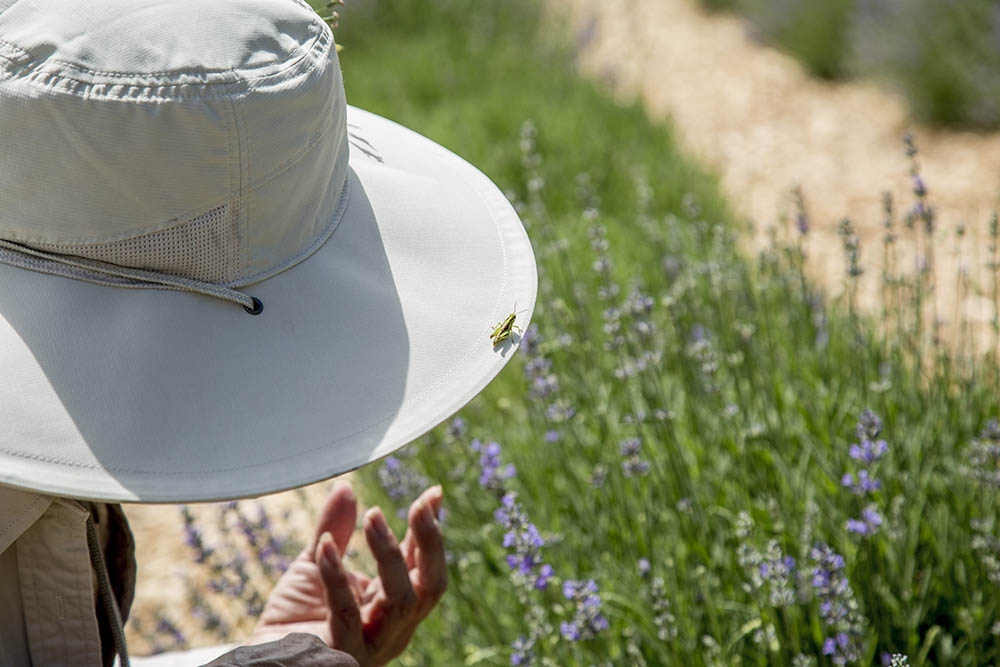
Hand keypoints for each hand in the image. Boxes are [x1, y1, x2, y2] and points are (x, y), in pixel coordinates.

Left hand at [248, 481, 446, 666]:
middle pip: (429, 587)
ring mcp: (371, 645)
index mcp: (393, 605)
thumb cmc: (294, 619)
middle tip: (419, 506)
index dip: (430, 530)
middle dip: (430, 543)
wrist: (265, 658)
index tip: (433, 494)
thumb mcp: (317, 564)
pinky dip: (337, 575)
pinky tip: (326, 546)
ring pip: (400, 600)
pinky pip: (346, 612)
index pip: (424, 566)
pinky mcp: (342, 654)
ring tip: (372, 515)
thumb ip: (335, 529)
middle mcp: (393, 628)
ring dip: (388, 553)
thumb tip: (346, 488)